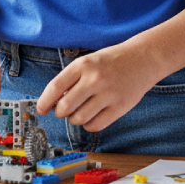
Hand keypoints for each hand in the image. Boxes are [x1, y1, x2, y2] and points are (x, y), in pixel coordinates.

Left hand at [35, 43, 155, 132]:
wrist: (143, 58)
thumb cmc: (112, 60)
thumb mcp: (89, 61)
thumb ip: (72, 79)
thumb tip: (54, 102)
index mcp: (83, 65)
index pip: (55, 87)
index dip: (44, 101)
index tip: (41, 109)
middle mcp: (95, 79)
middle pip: (65, 107)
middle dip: (60, 112)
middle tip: (63, 110)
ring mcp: (108, 94)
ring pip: (79, 118)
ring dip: (74, 119)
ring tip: (80, 111)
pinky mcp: (120, 107)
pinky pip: (95, 125)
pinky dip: (88, 124)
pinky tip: (92, 116)